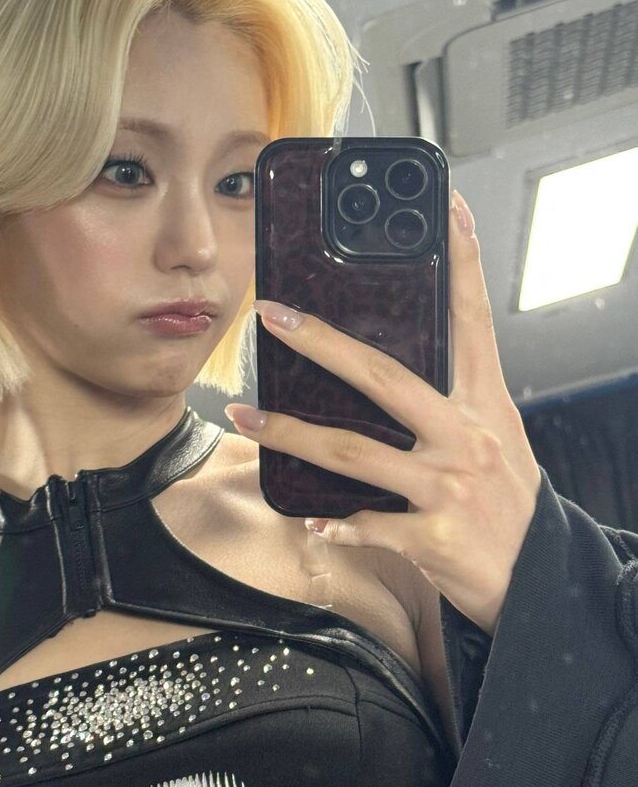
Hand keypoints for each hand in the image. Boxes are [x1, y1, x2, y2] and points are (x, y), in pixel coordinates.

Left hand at [225, 190, 541, 636]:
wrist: (541, 576)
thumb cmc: (508, 500)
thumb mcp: (495, 437)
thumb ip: (450, 403)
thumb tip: (383, 373)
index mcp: (485, 404)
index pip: (473, 321)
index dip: (464, 263)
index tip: (446, 210)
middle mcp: (467, 437)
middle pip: (383, 377)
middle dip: (321, 343)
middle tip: (273, 316)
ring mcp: (449, 488)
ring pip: (353, 452)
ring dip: (290, 434)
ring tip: (245, 415)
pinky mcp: (434, 539)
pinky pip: (367, 526)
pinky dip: (336, 525)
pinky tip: (311, 522)